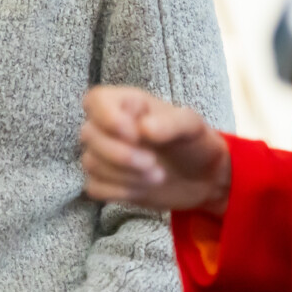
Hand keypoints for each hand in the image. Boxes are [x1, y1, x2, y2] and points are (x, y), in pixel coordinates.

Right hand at [81, 86, 230, 214]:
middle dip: (122, 155)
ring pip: (91, 163)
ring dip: (125, 175)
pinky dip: (118, 191)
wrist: (202, 177)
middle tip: (153, 164)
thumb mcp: (191, 126)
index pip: (95, 100)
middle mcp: (109, 126)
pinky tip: (142, 189)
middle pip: (89, 135)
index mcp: (126, 103)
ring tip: (157, 176)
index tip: (134, 134)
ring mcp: (104, 155)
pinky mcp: (106, 181)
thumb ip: (170, 123)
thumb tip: (143, 128)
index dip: (108, 118)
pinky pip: (94, 187)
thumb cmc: (194, 142)